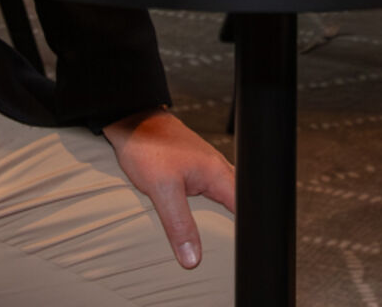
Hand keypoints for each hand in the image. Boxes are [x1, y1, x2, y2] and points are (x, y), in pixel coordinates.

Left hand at [102, 107, 235, 269]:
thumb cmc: (148, 147)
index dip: (248, 231)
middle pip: (240, 203)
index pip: (246, 208)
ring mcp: (208, 168)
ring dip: (226, 216)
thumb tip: (192, 258)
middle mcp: (218, 169)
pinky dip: (213, 207)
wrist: (133, 123)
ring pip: (227, 198)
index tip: (243, 250)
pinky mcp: (197, 169)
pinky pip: (214, 192)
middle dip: (240, 225)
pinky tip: (204, 217)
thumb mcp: (162, 190)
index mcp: (218, 173)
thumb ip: (179, 225)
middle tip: (233, 249)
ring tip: (221, 237)